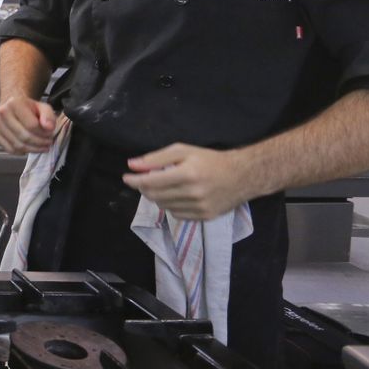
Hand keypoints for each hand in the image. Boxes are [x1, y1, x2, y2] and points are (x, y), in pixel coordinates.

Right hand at [0, 96, 56, 154]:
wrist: (12, 105)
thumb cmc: (28, 107)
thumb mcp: (43, 107)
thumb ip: (49, 116)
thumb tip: (49, 128)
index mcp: (15, 103)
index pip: (32, 125)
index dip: (44, 133)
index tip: (50, 134)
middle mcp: (3, 113)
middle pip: (24, 136)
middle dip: (40, 143)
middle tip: (47, 143)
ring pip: (17, 145)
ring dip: (32, 149)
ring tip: (41, 146)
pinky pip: (10, 149)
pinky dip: (21, 152)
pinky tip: (29, 147)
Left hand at [123, 144, 253, 220]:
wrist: (242, 176)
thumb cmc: (210, 160)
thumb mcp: (184, 151)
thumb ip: (156, 158)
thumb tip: (132, 165)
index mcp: (187, 173)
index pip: (151, 181)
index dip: (134, 180)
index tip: (126, 178)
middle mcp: (193, 193)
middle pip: (155, 196)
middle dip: (144, 188)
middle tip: (144, 180)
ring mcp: (200, 207)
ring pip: (164, 206)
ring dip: (157, 197)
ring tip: (163, 186)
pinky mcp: (205, 217)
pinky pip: (177, 215)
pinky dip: (171, 206)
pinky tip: (177, 196)